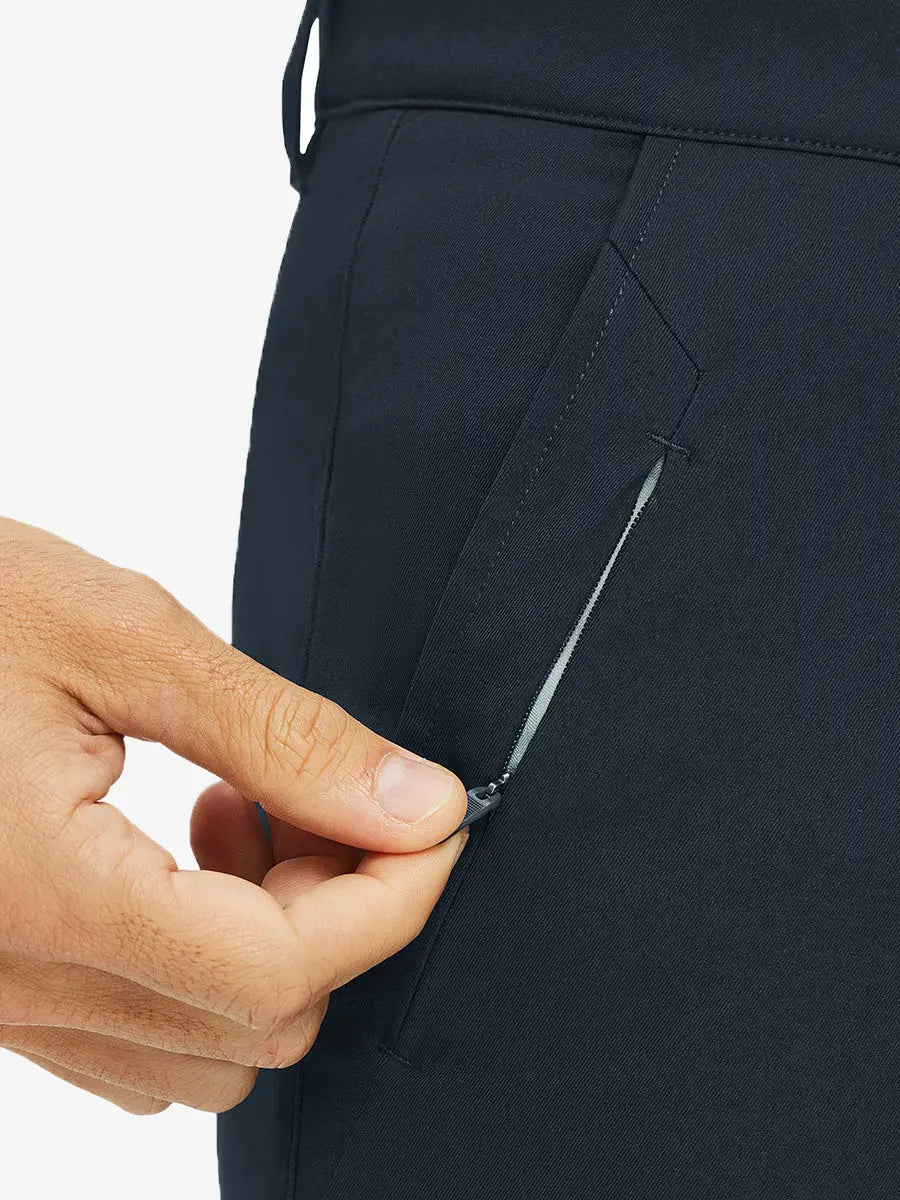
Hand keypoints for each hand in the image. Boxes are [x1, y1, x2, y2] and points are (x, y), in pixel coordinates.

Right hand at [0, 518, 465, 1113]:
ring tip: (243, 811)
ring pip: (206, 1047)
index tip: (433, 821)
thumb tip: (418, 803)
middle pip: (258, 1022)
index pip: (284, 968)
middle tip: (324, 797)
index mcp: (48, 894)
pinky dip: (203, 961)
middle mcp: (13, 981)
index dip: (393, 898)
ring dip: (271, 938)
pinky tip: (183, 851)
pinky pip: (137, 1035)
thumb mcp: (124, 637)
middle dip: (336, 911)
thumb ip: (285, 737)